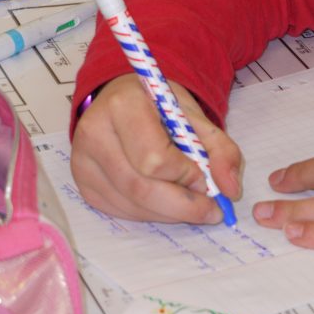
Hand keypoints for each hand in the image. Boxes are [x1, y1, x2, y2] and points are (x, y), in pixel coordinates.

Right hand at [70, 73, 242, 223]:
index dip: (185, 175)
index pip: (154, 158)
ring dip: (170, 213)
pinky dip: (151, 213)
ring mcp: (83, 161)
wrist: (124, 100)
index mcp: (123, 105)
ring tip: (191, 203)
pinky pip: (121, 211)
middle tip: (211, 210)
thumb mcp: (196, 117)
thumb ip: (221, 150)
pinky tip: (165, 200)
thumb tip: (231, 190)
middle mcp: (94, 132)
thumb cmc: (160, 106)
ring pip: (132, 205)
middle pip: (140, 188)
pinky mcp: (83, 183)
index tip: (204, 177)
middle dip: (183, 206)